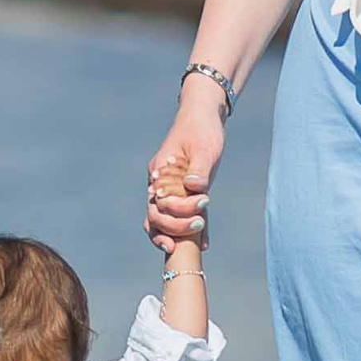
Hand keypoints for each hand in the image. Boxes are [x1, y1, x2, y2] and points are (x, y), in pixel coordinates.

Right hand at [146, 88, 223, 252]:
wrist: (203, 116)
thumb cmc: (202, 128)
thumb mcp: (204, 147)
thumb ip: (198, 168)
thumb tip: (195, 187)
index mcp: (160, 172)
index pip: (158, 203)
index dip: (176, 213)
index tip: (202, 208)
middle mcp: (159, 184)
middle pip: (156, 216)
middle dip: (176, 226)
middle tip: (201, 224)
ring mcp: (168, 189)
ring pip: (162, 220)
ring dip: (177, 233)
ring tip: (199, 244)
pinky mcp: (182, 192)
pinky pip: (181, 216)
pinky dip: (189, 230)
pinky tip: (204, 244)